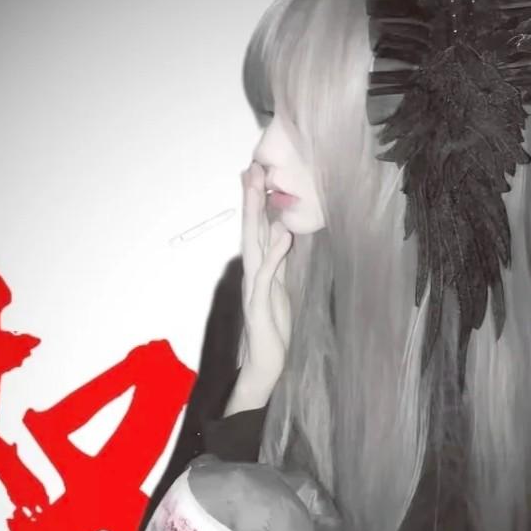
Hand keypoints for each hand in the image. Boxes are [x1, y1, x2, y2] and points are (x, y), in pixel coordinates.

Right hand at [237, 161, 291, 389]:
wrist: (266, 362)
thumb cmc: (272, 326)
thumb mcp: (279, 287)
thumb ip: (278, 260)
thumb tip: (279, 231)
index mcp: (258, 268)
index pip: (255, 229)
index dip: (256, 202)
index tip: (257, 173)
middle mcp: (252, 273)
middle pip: (250, 230)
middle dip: (252, 199)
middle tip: (252, 168)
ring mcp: (254, 288)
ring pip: (253, 246)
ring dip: (255, 217)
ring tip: (258, 190)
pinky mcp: (259, 305)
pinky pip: (267, 275)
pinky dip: (274, 254)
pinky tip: (280, 235)